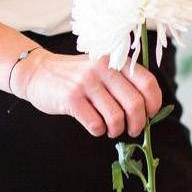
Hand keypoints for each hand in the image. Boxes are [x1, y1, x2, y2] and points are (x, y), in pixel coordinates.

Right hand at [12, 49, 162, 137]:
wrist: (38, 72)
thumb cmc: (76, 75)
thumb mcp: (101, 68)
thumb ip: (123, 81)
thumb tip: (148, 110)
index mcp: (115, 60)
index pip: (147, 83)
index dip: (154, 103)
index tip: (150, 114)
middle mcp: (103, 69)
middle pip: (135, 104)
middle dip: (138, 124)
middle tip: (133, 130)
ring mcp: (87, 83)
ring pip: (116, 118)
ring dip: (117, 130)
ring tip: (111, 130)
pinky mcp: (71, 99)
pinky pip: (96, 124)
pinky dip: (98, 131)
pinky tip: (94, 126)